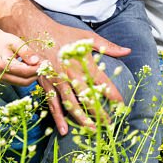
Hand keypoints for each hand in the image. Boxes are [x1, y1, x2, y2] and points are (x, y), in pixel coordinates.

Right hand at [0, 31, 40, 85]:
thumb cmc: (6, 42)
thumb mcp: (17, 42)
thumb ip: (26, 52)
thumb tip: (36, 62)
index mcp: (4, 65)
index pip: (25, 72)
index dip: (37, 69)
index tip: (46, 62)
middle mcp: (2, 75)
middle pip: (25, 81)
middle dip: (36, 73)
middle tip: (43, 64)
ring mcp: (3, 79)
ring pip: (24, 83)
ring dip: (33, 75)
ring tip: (36, 63)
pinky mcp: (6, 80)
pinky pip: (21, 81)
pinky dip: (28, 76)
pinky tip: (30, 66)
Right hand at [30, 20, 130, 135]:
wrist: (35, 31)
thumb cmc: (63, 33)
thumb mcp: (87, 37)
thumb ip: (108, 47)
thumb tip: (127, 51)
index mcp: (84, 63)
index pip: (103, 83)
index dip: (113, 95)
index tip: (121, 105)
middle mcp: (71, 74)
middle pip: (88, 97)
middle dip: (99, 112)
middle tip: (109, 125)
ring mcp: (57, 81)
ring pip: (71, 104)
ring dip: (81, 119)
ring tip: (92, 131)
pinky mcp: (46, 84)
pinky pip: (53, 104)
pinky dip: (59, 117)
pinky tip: (64, 130)